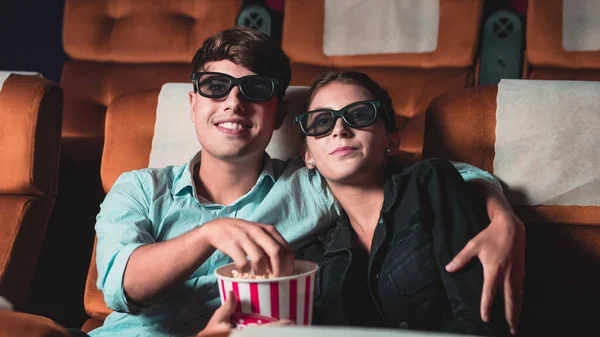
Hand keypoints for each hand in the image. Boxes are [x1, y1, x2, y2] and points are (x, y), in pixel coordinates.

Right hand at [195, 291, 292, 336]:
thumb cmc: (210, 336)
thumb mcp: (216, 321)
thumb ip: (226, 308)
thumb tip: (232, 292)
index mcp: (240, 334)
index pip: (264, 331)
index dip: (278, 327)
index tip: (290, 321)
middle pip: (268, 335)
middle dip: (280, 331)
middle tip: (292, 324)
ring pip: (265, 336)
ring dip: (276, 333)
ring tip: (287, 328)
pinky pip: (260, 336)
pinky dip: (268, 333)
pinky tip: (275, 330)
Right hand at [201, 218, 293, 276]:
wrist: (218, 228)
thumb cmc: (244, 235)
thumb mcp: (260, 235)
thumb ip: (273, 245)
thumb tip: (285, 267)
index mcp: (269, 230)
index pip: (286, 249)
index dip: (289, 265)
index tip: (286, 275)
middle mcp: (258, 232)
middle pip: (276, 252)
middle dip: (279, 270)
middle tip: (276, 279)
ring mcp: (245, 238)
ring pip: (259, 259)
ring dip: (261, 271)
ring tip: (258, 273)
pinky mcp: (232, 245)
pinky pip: (243, 263)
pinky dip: (245, 270)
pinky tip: (244, 270)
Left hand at [445, 211, 525, 334]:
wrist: (511, 227)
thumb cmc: (490, 236)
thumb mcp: (473, 245)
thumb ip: (461, 259)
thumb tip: (449, 269)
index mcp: (494, 269)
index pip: (490, 292)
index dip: (487, 306)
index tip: (486, 318)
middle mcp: (507, 274)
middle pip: (510, 300)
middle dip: (510, 316)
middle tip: (510, 330)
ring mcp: (517, 274)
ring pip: (518, 297)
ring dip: (517, 312)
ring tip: (515, 325)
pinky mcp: (522, 272)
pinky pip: (521, 290)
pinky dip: (520, 302)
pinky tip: (517, 309)